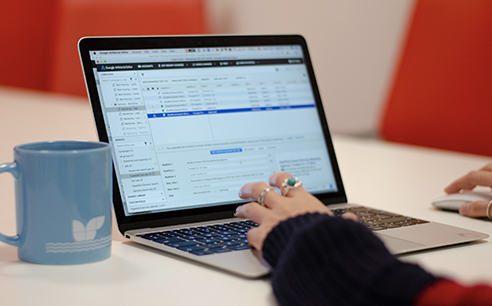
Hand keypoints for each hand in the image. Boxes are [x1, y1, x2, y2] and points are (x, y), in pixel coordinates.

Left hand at [236, 172, 355, 249]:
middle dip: (251, 188)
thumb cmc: (330, 239)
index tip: (273, 178)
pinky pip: (251, 233)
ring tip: (239, 210)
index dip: (277, 178)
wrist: (318, 254)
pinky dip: (250, 235)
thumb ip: (343, 222)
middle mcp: (284, 206)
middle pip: (261, 190)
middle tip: (244, 190)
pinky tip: (250, 238)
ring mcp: (272, 220)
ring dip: (243, 208)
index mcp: (303, 201)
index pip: (287, 181)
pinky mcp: (263, 236)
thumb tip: (352, 220)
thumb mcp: (340, 226)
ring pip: (251, 208)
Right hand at [444, 163, 491, 216]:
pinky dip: (490, 180)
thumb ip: (480, 208)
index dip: (457, 184)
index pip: (472, 177)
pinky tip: (491, 190)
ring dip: (481, 179)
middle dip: (468, 180)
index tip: (448, 191)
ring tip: (475, 190)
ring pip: (490, 172)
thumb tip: (465, 209)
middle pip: (481, 171)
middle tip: (460, 189)